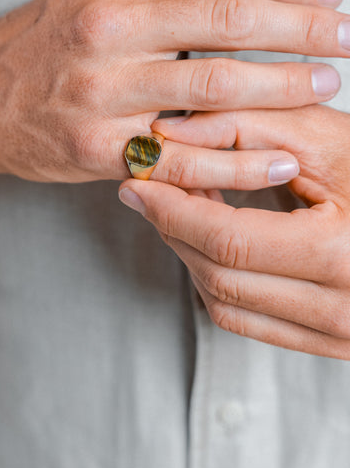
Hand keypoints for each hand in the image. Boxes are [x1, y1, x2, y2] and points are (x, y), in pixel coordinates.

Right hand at [0, 0, 346, 183]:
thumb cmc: (47, 38)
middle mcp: (108, 28)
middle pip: (228, 22)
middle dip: (302, 29)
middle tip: (347, 39)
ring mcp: (101, 92)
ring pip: (214, 87)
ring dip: (284, 87)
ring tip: (327, 86)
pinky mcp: (97, 149)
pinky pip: (182, 157)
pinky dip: (238, 161)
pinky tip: (279, 158)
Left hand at [119, 105, 349, 358]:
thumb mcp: (329, 137)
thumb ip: (247, 123)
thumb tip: (167, 132)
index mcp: (345, 255)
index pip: (228, 242)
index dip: (172, 209)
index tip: (137, 181)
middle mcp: (345, 310)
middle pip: (220, 275)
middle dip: (172, 228)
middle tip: (148, 189)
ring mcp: (341, 336)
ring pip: (227, 303)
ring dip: (188, 255)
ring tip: (177, 209)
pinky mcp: (332, 344)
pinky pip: (249, 321)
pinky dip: (216, 281)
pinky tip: (209, 241)